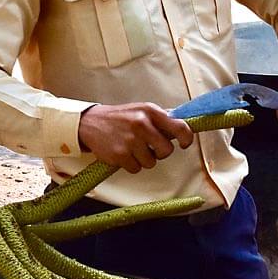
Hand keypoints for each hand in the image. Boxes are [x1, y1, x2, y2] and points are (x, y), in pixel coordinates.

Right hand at [77, 103, 193, 172]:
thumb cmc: (120, 117)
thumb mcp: (141, 110)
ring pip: (151, 162)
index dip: (186, 139)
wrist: (91, 122)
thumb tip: (184, 125)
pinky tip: (123, 153)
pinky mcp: (120, 154)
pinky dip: (131, 164)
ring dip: (143, 159)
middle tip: (150, 147)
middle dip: (160, 152)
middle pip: (167, 150)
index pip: (180, 127)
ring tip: (132, 148)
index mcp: (150, 111)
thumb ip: (161, 118)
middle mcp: (141, 124)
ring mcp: (130, 140)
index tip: (184, 144)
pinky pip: (136, 169)